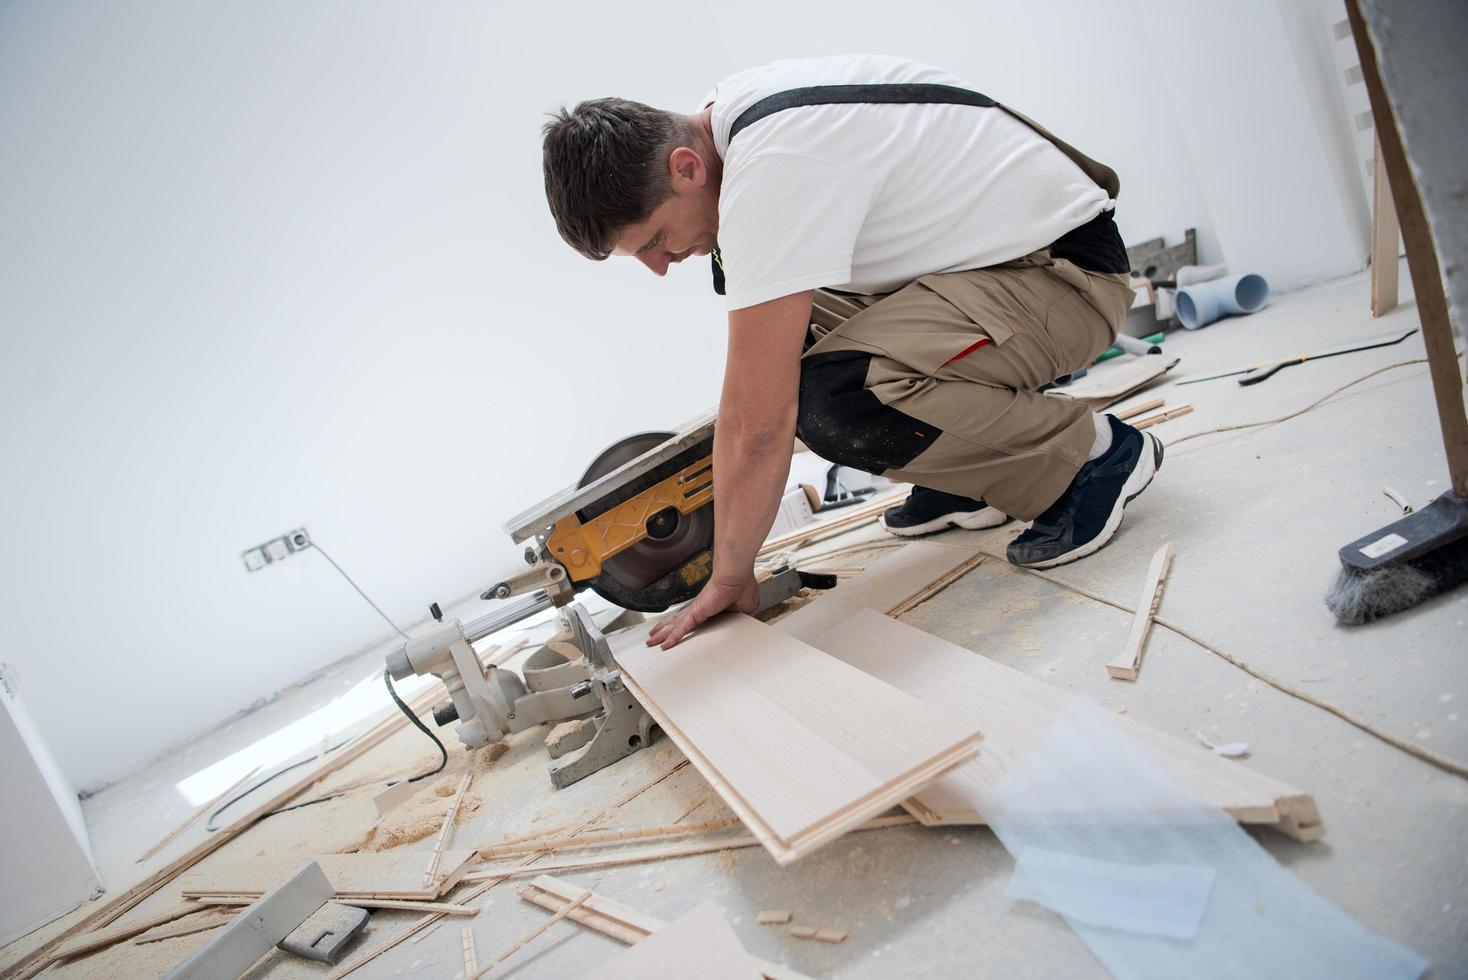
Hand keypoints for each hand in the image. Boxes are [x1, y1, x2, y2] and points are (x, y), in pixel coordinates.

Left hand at [645, 570, 759, 648]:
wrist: (736, 578)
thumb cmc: (741, 587)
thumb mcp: (744, 608)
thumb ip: (739, 617)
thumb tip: (741, 622)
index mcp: (710, 607)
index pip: (692, 619)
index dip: (682, 626)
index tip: (676, 631)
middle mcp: (698, 609)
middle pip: (676, 622)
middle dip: (664, 630)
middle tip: (653, 637)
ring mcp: (695, 611)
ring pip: (674, 626)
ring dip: (662, 634)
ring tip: (651, 641)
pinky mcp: (695, 613)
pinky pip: (681, 629)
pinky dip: (673, 637)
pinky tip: (664, 644)